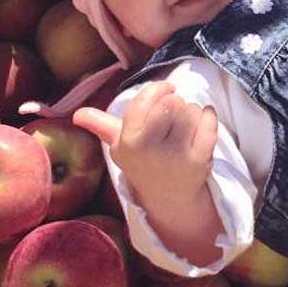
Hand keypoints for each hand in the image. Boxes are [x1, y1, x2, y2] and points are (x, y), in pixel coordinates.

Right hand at [72, 81, 218, 209]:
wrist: (168, 198)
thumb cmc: (144, 163)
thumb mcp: (120, 146)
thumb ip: (101, 126)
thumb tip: (77, 115)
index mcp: (128, 141)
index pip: (145, 99)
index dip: (159, 89)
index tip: (167, 90)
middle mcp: (149, 149)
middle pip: (171, 102)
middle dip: (176, 102)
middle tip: (174, 115)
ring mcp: (175, 155)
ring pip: (191, 110)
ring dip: (192, 112)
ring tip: (184, 128)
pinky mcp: (199, 160)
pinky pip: (209, 121)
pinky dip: (209, 116)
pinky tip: (203, 123)